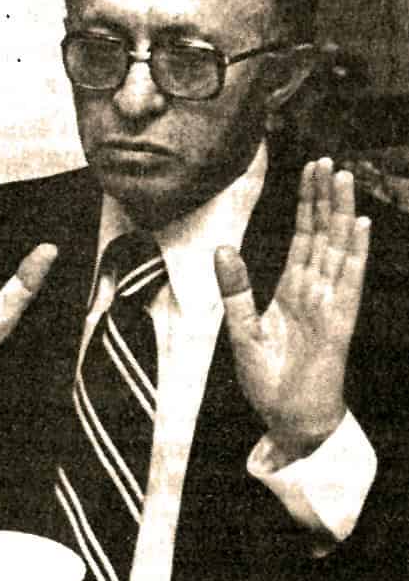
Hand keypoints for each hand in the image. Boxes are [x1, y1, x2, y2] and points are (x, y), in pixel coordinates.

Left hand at [214, 158, 369, 457]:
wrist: (288, 420)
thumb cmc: (270, 379)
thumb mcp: (241, 328)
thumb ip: (235, 289)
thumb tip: (222, 249)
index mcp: (293, 291)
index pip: (304, 237)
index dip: (307, 204)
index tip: (310, 171)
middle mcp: (315, 292)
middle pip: (323, 234)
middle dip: (325, 198)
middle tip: (328, 160)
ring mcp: (330, 305)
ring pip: (337, 249)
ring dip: (341, 213)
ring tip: (344, 178)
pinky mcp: (338, 323)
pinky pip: (347, 282)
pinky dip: (353, 253)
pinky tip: (359, 225)